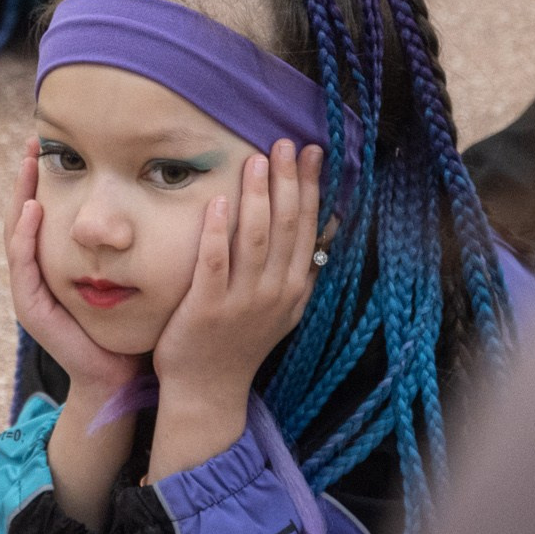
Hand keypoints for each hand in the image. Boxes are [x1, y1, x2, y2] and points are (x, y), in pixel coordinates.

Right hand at [3, 139, 143, 397]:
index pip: (44, 212)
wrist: (119, 373)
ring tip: (27, 165)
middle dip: (25, 179)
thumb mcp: (129, 270)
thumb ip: (130, 239)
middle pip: (23, 216)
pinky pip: (23, 265)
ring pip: (16, 235)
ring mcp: (30, 291)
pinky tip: (33, 209)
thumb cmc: (130, 322)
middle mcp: (38, 273)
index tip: (53, 142)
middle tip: (33, 142)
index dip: (44, 179)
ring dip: (20, 197)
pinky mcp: (32, 308)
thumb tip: (152, 196)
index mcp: (56, 263)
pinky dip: (25, 236)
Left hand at [152, 143, 323, 404]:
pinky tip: (218, 200)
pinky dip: (218, 230)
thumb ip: (302, 268)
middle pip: (285, 226)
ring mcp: (242, 300)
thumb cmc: (243, 342)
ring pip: (255, 238)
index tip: (311, 151)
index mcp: (295, 287)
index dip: (310, 187)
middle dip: (288, 181)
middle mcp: (275, 291)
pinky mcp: (207, 307)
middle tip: (285, 143)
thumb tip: (327, 223)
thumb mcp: (284, 307)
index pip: (307, 227)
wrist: (210, 390)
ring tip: (258, 160)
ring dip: (258, 196)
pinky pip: (215, 262)